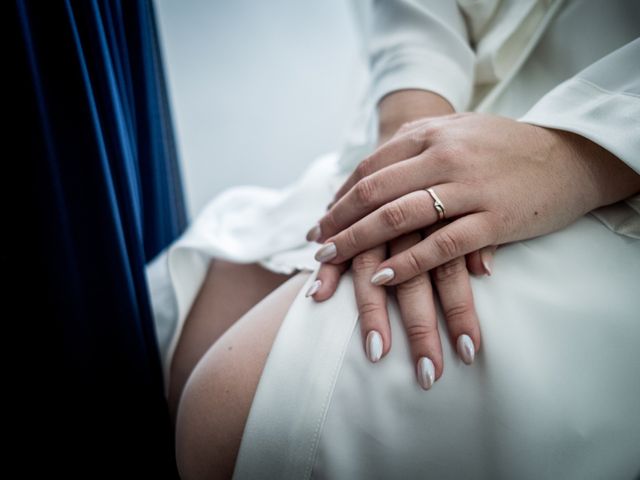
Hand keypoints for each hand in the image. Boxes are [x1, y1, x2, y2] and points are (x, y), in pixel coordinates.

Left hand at [305, 93, 494, 388]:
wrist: (567, 156)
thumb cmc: (504, 147)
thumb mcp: (457, 131)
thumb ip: (415, 145)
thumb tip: (371, 172)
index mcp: (431, 134)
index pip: (369, 169)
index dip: (340, 197)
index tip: (320, 221)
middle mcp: (443, 157)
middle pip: (374, 192)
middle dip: (338, 221)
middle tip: (314, 245)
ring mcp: (468, 188)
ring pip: (399, 217)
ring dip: (357, 241)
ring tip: (330, 260)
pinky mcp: (493, 219)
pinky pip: (441, 246)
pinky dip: (407, 263)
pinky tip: (380, 277)